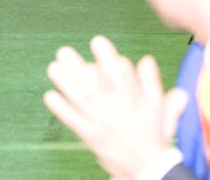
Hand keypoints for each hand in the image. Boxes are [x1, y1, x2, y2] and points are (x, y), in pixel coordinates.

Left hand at [43, 36, 188, 179]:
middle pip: (94, 84)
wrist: (148, 168)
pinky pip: (73, 121)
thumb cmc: (153, 134)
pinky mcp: (90, 135)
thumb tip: (147, 59)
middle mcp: (114, 108)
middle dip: (77, 67)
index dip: (107, 56)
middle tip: (63, 52)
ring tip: (53, 68)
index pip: (119, 73)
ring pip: (81, 99)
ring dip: (65, 83)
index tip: (96, 41)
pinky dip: (61, 109)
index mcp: (132, 99)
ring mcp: (100, 122)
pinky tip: (49, 96)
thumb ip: (152, 82)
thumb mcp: (159, 107)